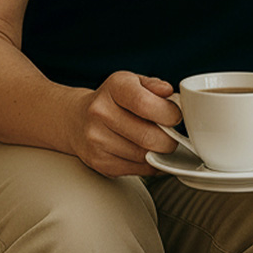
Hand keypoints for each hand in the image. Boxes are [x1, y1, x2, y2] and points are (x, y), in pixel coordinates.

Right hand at [66, 72, 180, 177]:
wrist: (77, 119)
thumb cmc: (113, 100)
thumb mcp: (133, 82)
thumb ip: (154, 85)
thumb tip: (169, 92)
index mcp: (115, 87)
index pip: (145, 103)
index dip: (169, 113)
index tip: (175, 116)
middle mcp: (101, 112)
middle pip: (148, 136)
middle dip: (170, 139)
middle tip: (171, 134)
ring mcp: (97, 140)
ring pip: (144, 156)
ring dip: (160, 153)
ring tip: (159, 141)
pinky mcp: (100, 163)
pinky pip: (138, 170)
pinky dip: (151, 165)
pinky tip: (148, 153)